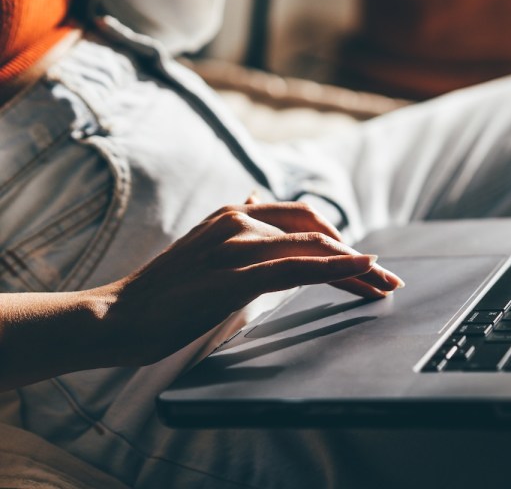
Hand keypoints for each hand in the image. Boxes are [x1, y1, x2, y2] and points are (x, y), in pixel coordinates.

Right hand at [89, 200, 403, 366]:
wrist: (117, 316)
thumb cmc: (163, 293)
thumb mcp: (204, 248)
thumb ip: (234, 228)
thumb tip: (252, 200)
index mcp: (235, 214)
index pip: (303, 217)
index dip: (339, 238)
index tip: (364, 262)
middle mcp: (240, 219)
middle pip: (318, 231)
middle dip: (358, 256)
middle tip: (387, 279)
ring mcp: (238, 244)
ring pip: (315, 249)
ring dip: (359, 268)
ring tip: (385, 285)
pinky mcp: (237, 274)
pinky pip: (299, 267)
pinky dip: (337, 268)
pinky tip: (362, 269)